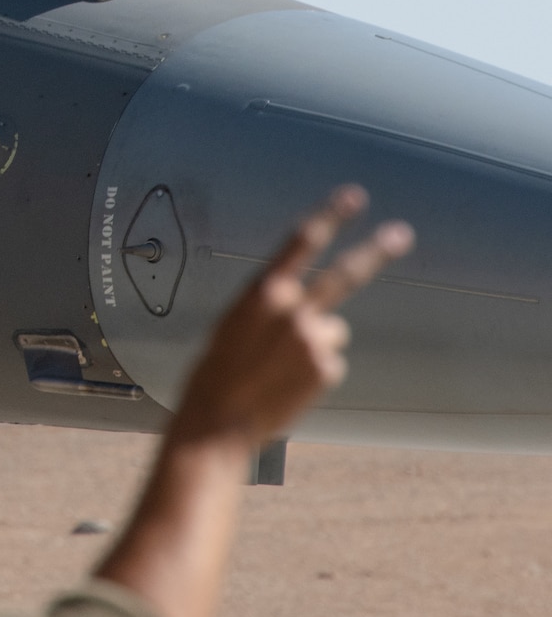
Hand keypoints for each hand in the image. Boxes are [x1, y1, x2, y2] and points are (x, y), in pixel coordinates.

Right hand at [170, 185, 412, 446]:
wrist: (216, 419)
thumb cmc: (216, 372)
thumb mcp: (234, 327)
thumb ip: (273, 311)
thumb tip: (316, 317)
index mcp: (260, 293)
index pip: (300, 243)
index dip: (329, 216)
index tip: (352, 197)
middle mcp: (291, 311)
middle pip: (343, 275)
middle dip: (374, 251)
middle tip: (401, 233)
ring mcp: (312, 341)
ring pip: (331, 331)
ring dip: (314, 344)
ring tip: (279, 366)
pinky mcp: (325, 370)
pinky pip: (329, 362)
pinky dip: (312, 372)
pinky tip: (285, 385)